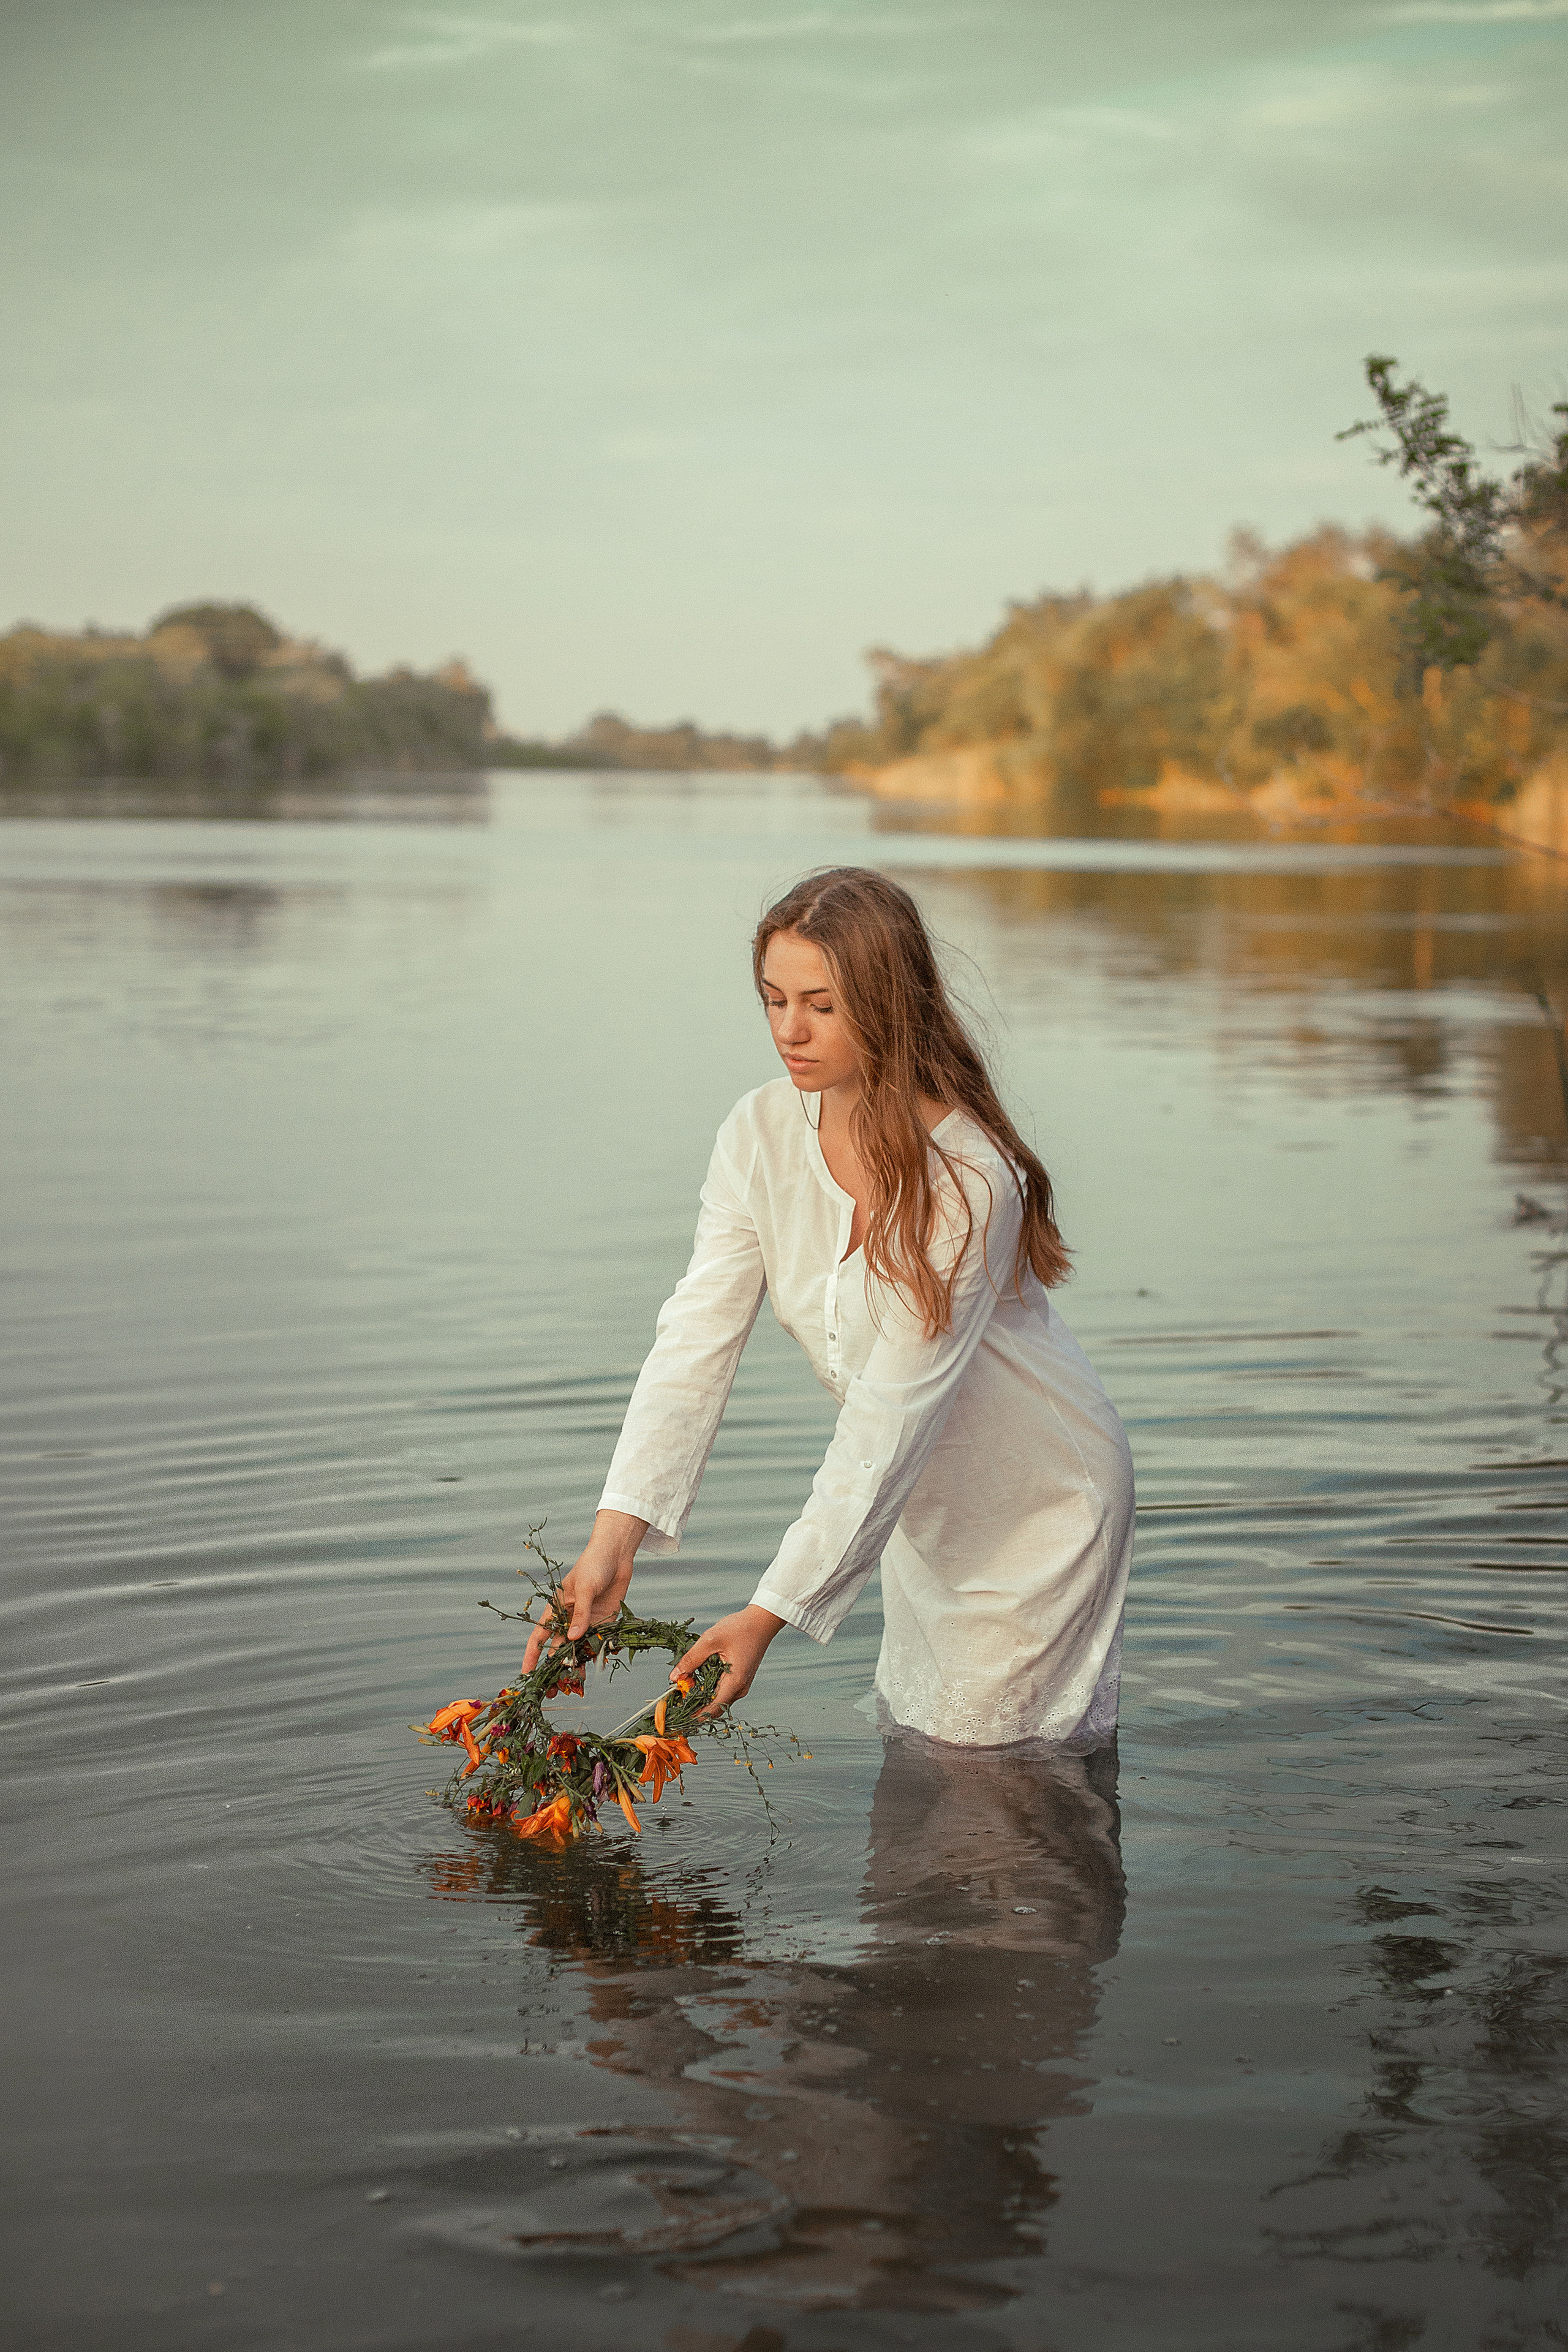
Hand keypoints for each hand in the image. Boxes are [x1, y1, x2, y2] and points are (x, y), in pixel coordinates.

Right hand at [521, 1510, 646, 1673]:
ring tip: (574, 1687)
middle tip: (552, 1691)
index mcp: (556, 1609)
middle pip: (558, 1648)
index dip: (531, 1655)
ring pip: (578, 1650)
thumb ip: (581, 1614)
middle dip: (554, 1669)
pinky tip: (595, 1670)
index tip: (526, 1674)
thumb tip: (572, 1639)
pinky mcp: (604, 1623)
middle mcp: (569, 1619)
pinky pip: (598, 1644)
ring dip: (576, 1667)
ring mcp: (587, 1622)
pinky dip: (596, 1656)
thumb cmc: (594, 1565)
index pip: (539, 1636)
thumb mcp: (585, 1588)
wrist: (617, 1555)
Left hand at [672, 1603, 785, 1719]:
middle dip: (695, 1705)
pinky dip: (709, 1688)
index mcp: (734, 1682)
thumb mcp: (709, 1640)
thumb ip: (691, 1660)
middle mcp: (740, 1688)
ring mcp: (742, 1684)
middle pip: (715, 1707)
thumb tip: (674, 1677)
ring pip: (718, 1700)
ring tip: (685, 1685)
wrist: (762, 1621)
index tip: (678, 1716)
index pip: (713, 1709)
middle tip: (677, 1697)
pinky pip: (723, 1691)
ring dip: (701, 1696)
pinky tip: (698, 1677)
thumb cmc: (740, 1628)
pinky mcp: (740, 1679)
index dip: (695, 1716)